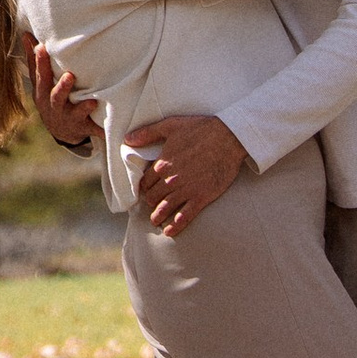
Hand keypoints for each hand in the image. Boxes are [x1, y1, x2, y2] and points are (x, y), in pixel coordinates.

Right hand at [29, 39, 97, 151]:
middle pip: (56, 96)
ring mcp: (68, 118)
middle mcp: (53, 106)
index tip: (42, 47)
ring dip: (82, 108)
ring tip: (91, 102)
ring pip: (74, 113)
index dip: (39, 62)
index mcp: (42, 93)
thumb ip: (34, 60)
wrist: (61, 131)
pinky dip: (98, 127)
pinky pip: (91, 127)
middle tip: (70, 76)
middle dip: (62, 88)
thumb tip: (26, 34)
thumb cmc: (50, 98)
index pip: (40, 76)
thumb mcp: (40, 82)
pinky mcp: (83, 127)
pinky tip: (106, 125)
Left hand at [125, 109, 249, 233]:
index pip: (146, 182)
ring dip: (158, 216)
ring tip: (156, 220)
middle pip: (154, 197)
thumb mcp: (171, 125)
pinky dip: (175, 226)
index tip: (147, 189)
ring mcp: (186, 190)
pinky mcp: (201, 197)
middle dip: (151, 201)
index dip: (145, 186)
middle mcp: (171, 180)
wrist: (228, 137)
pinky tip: (170, 232)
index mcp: (163, 164)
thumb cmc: (200, 128)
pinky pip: (184, 216)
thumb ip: (148, 133)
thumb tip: (127, 139)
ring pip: (165, 208)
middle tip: (152, 204)